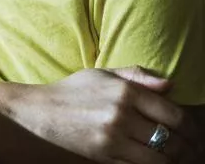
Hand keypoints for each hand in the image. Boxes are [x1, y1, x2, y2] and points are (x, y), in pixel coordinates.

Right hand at [9, 67, 201, 163]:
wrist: (39, 113)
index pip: (173, 114)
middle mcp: (121, 114)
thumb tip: (171, 86)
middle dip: (185, 147)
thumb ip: (136, 75)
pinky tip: (151, 161)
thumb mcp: (102, 74)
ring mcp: (113, 138)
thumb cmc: (72, 92)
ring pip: (159, 158)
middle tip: (190, 150)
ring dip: (170, 160)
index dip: (190, 127)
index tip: (192, 132)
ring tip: (172, 158)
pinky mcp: (105, 157)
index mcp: (124, 91)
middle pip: (171, 138)